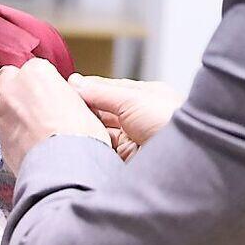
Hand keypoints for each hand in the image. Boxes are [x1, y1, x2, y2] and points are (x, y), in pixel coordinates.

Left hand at [0, 58, 110, 173]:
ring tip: (36, 130)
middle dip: (21, 91)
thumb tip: (66, 103)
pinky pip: (4, 131)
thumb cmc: (80, 137)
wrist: (65, 169)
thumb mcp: (85, 106)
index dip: (46, 83)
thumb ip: (66, 97)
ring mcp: (2, 113)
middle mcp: (14, 88)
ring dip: (15, 113)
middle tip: (40, 108)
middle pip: (10, 80)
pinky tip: (31, 145)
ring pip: (3, 106)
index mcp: (37, 72)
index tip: (53, 95)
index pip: (36, 68)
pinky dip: (14, 135)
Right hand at [68, 75, 182, 159]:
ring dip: (85, 132)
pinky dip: (90, 151)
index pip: (106, 91)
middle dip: (81, 113)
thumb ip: (102, 91)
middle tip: (55, 111)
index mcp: (142, 98)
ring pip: (99, 134)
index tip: (60, 90)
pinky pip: (103, 154)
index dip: (84, 91)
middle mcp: (136, 119)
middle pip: (100, 114)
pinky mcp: (127, 163)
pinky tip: (74, 147)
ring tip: (60, 128)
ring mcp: (132, 141)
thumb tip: (75, 82)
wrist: (188, 158)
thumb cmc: (171, 120)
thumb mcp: (132, 99)